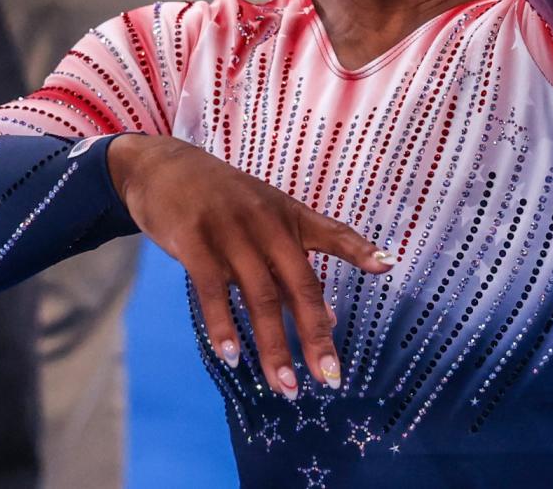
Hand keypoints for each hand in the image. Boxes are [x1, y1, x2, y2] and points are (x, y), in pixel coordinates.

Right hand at [108, 133, 393, 398]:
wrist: (165, 166)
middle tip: (329, 377)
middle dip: (315, 334)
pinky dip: (224, 326)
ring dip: (273, 346)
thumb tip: (329, 315)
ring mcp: (230, 231)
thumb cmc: (222, 199)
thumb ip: (294, 263)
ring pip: (259, 296)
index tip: (387, 264)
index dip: (358, 248)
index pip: (331, 230)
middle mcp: (265, 222)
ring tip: (284, 385)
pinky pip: (212, 291)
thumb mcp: (263, 217)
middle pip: (299, 282)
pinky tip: (233, 357)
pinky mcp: (194, 240)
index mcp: (287, 214)